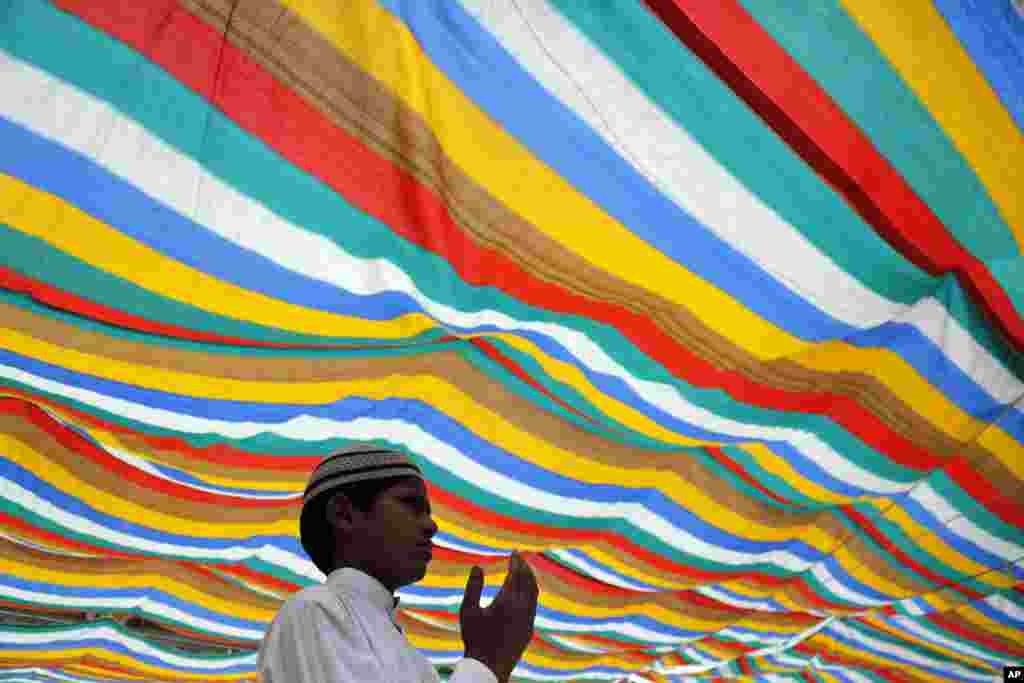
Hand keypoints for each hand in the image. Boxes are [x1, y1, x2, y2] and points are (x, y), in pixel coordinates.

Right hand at [459, 551, 538, 682]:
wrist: (489, 667)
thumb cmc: (474, 638)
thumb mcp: (467, 611)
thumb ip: (473, 587)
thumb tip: (477, 566)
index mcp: (507, 601)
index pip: (516, 574)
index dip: (516, 561)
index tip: (515, 552)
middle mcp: (522, 608)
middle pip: (528, 580)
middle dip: (525, 566)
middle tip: (520, 557)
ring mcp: (528, 619)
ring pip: (534, 592)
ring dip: (531, 578)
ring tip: (525, 570)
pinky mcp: (529, 629)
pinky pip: (534, 604)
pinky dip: (532, 592)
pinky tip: (526, 592)